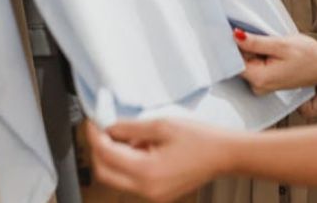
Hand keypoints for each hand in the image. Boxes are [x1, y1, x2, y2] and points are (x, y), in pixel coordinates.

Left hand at [87, 119, 232, 202]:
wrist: (224, 155)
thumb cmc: (199, 138)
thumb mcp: (162, 125)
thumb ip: (130, 128)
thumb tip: (107, 128)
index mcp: (146, 172)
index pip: (106, 155)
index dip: (95, 136)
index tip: (92, 121)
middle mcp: (145, 190)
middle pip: (104, 173)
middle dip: (98, 149)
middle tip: (101, 128)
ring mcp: (151, 195)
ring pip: (116, 178)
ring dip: (112, 156)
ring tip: (126, 135)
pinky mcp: (157, 195)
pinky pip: (131, 181)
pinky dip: (127, 163)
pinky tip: (139, 146)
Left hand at [235, 29, 316, 93]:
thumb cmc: (309, 55)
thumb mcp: (281, 44)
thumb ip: (256, 42)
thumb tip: (235, 37)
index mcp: (259, 79)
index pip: (233, 61)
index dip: (231, 45)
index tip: (231, 31)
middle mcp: (258, 87)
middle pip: (239, 62)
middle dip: (244, 47)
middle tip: (259, 36)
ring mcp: (262, 86)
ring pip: (247, 62)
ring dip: (252, 50)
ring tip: (269, 44)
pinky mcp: (266, 82)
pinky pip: (254, 65)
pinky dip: (258, 55)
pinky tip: (270, 51)